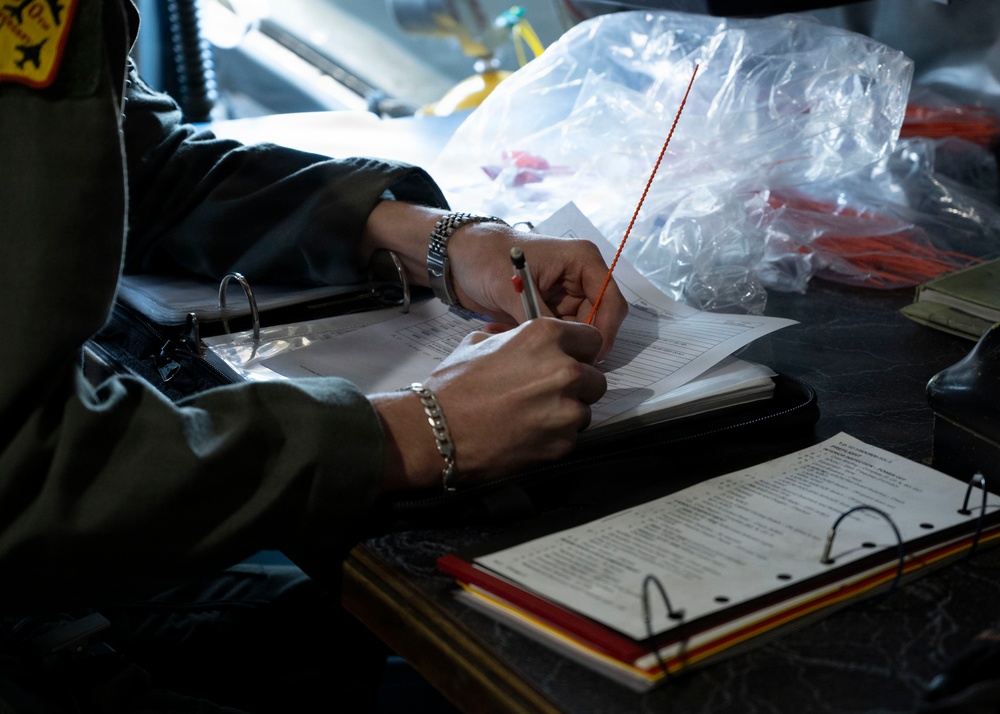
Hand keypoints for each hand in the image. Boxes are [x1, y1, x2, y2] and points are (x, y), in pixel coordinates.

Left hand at [361, 201, 627, 360]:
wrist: (456, 257)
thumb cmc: (485, 258)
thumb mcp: (514, 290)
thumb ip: (542, 319)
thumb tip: (561, 348)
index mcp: (582, 261)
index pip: (612, 302)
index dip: (605, 333)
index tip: (589, 359)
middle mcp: (579, 278)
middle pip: (598, 321)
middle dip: (575, 341)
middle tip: (548, 358)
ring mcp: (564, 295)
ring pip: (575, 331)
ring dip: (550, 341)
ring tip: (515, 338)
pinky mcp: (548, 309)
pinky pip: (555, 333)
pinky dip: (536, 339)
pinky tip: (507, 332)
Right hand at [371, 318, 605, 491]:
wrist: (436, 431)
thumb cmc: (453, 386)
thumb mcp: (479, 342)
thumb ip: (514, 339)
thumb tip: (525, 343)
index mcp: (545, 337)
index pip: (591, 339)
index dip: (579, 351)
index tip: (569, 360)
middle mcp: (564, 370)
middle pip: (595, 378)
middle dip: (577, 386)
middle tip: (548, 394)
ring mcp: (566, 410)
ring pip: (585, 410)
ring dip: (566, 414)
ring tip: (532, 417)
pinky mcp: (563, 444)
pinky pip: (571, 438)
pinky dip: (554, 438)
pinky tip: (526, 436)